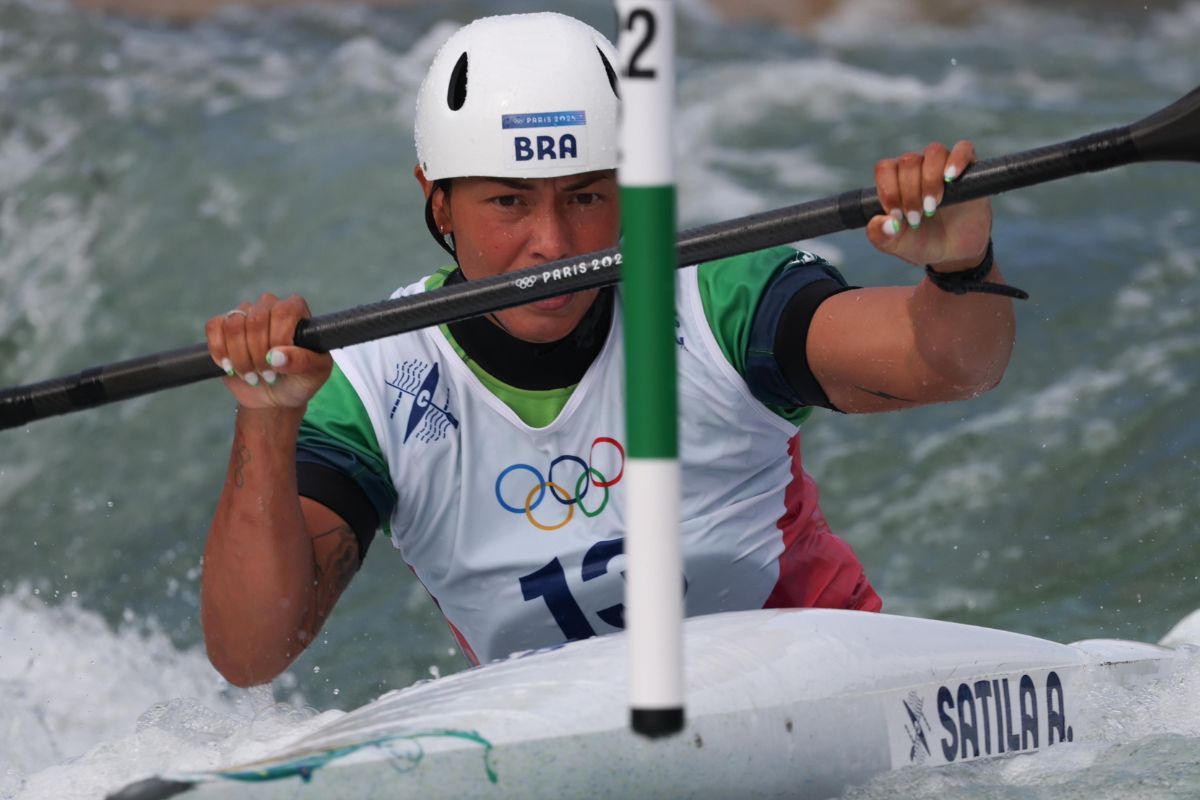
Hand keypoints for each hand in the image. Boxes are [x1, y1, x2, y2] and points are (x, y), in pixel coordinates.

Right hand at [205, 293, 332, 409]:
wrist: (274, 396)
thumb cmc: (299, 380)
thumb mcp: (313, 374)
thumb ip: (302, 362)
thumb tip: (276, 356)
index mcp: (296, 309)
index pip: (283, 313)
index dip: (278, 340)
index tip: (280, 364)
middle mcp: (269, 305)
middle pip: (255, 320)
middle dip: (258, 354)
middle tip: (267, 376)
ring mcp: (245, 313)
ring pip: (233, 325)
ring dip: (240, 357)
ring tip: (251, 375)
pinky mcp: (223, 326)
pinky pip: (214, 328)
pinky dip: (219, 351)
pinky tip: (230, 366)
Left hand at [866, 141, 992, 270]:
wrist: (955, 252)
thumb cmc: (923, 243)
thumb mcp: (898, 245)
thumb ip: (881, 236)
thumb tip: (883, 222)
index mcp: (896, 181)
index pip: (885, 168)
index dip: (888, 189)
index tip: (896, 215)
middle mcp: (918, 169)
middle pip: (908, 162)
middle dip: (909, 192)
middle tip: (916, 218)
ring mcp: (943, 166)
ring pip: (933, 152)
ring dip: (930, 179)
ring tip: (932, 206)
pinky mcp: (969, 169)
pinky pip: (963, 149)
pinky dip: (957, 159)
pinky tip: (951, 177)